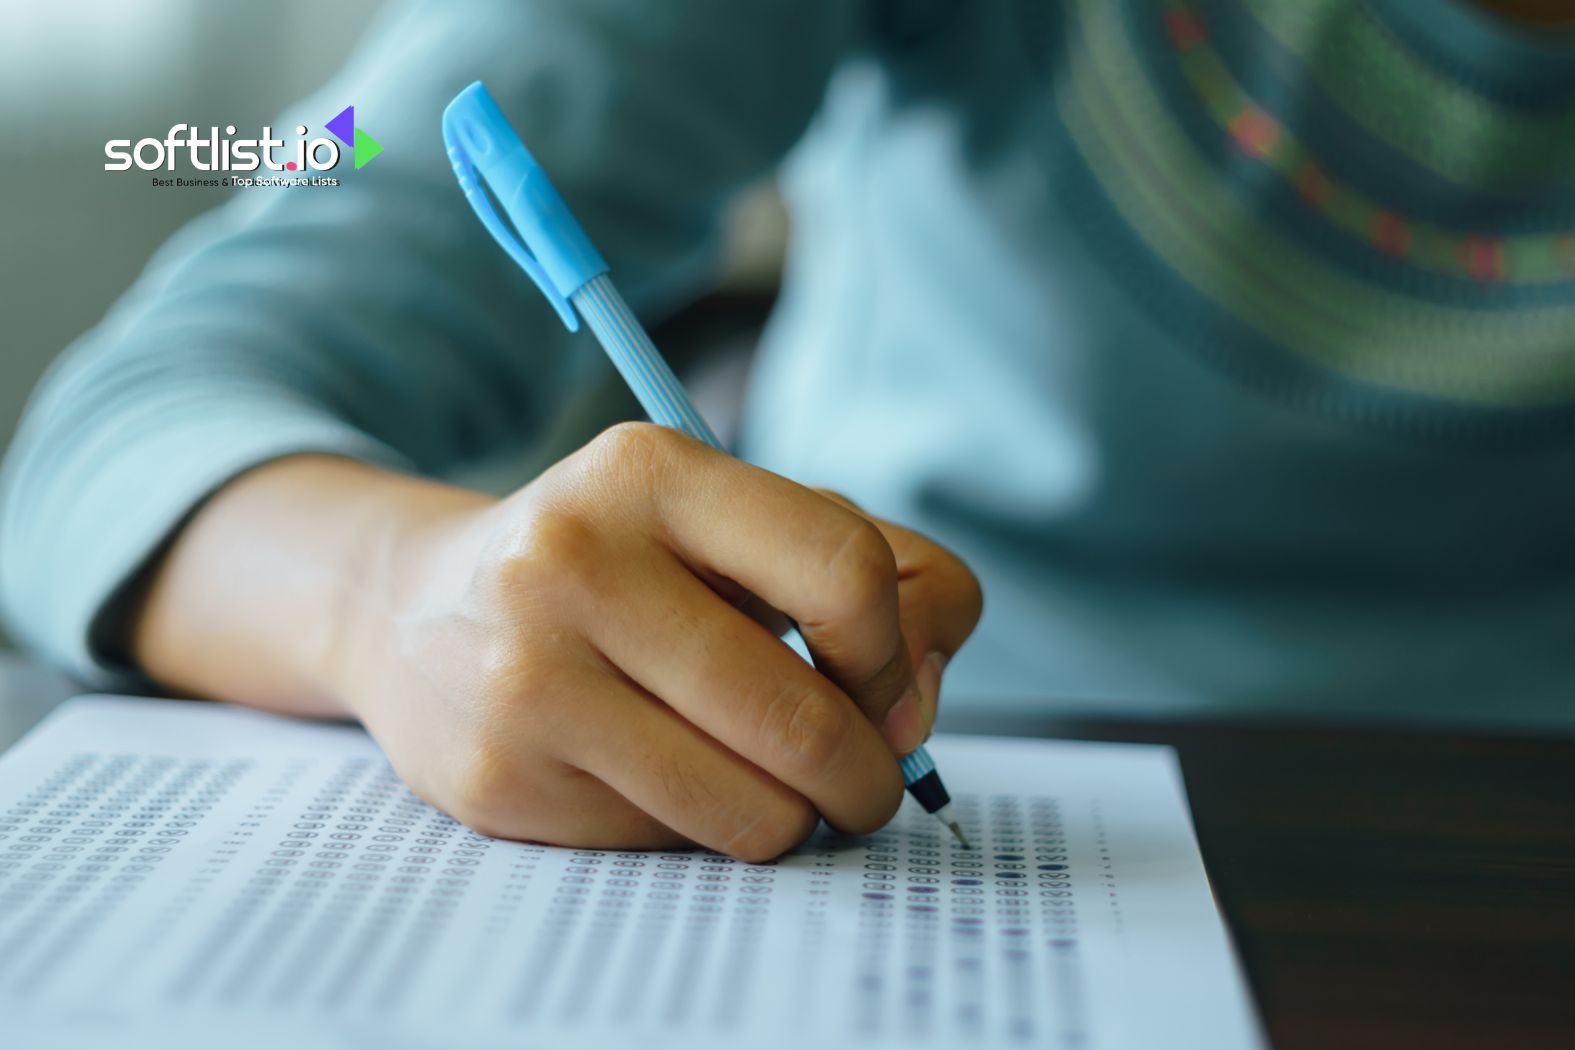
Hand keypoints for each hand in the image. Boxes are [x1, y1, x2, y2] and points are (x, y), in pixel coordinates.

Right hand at [134, 423, 981, 859]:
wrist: (415, 611)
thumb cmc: (625, 566)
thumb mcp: (738, 523)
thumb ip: (880, 577)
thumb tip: (914, 709)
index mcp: (651, 471)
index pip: (845, 571)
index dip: (896, 653)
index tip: (884, 686)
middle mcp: (573, 560)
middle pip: (804, 718)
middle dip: (868, 775)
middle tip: (865, 783)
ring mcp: (525, 675)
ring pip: (751, 807)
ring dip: (798, 818)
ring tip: (781, 789)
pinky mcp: (498, 778)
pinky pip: (673, 843)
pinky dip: (706, 829)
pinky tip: (668, 778)